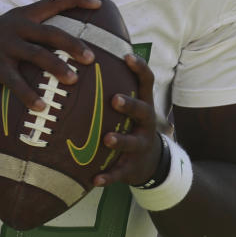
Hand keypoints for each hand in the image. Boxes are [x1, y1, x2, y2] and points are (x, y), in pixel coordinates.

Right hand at [0, 0, 99, 110]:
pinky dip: (29, 95)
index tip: (99, 4)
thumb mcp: (12, 31)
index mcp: (23, 15)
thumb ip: (35, 32)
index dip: (76, 0)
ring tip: (74, 80)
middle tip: (92, 58)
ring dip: (57, 68)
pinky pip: (16, 82)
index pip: (53, 2)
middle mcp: (15, 26)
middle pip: (50, 33)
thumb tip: (68, 42)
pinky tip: (42, 106)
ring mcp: (4, 45)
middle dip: (73, 44)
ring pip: (37, 55)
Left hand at [93, 53, 162, 187]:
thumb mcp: (131, 107)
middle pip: (143, 111)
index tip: (127, 56)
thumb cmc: (130, 125)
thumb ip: (114, 87)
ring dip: (120, 140)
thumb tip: (86, 57)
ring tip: (107, 139)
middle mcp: (145, 124)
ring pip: (132, 142)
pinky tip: (94, 180)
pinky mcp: (132, 167)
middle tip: (115, 99)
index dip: (140, 69)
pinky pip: (119, 173)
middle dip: (130, 105)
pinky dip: (107, 177)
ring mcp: (140, 146)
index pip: (146, 82)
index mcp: (143, 105)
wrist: (150, 163)